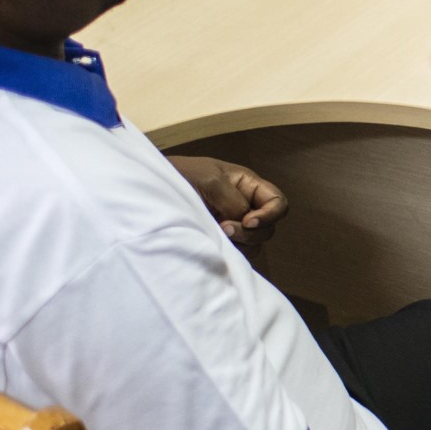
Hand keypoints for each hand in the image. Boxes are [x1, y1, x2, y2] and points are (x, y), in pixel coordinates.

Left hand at [170, 156, 287, 244]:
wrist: (152, 189)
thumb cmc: (182, 175)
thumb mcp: (210, 179)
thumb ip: (234, 200)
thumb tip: (245, 221)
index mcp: (248, 187)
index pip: (278, 203)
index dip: (270, 215)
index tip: (248, 221)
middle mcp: (245, 207)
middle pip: (268, 228)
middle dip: (250, 232)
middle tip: (224, 229)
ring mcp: (233, 225)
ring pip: (254, 244)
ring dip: (240, 244)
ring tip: (215, 235)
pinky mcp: (220, 241)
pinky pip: (237, 253)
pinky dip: (230, 253)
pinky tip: (213, 245)